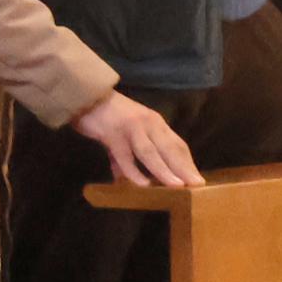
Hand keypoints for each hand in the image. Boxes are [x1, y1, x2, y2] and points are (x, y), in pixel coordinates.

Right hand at [73, 88, 202, 189]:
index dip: (187, 162)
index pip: (177, 144)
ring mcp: (131, 128)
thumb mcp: (122, 132)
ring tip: (177, 186)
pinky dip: (134, 170)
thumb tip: (122, 177)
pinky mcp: (113, 133)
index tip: (196, 179)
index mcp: (154, 122)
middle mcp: (148, 123)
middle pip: (169, 148)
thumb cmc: (104, 114)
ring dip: (164, 170)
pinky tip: (142, 184)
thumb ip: (124, 154)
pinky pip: (125, 156)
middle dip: (184, 168)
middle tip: (197, 184)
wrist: (84, 96)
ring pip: (151, 153)